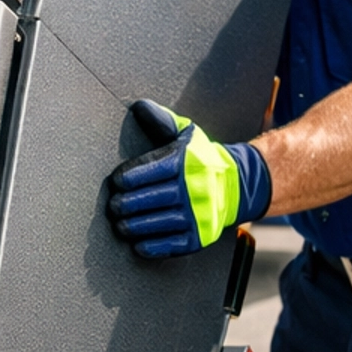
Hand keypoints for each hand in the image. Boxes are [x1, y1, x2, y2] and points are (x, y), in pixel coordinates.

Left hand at [107, 100, 270, 259]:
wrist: (238, 185)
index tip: (116, 182)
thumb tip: (139, 106)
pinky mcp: (201, 236)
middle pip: (149, 199)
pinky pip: (172, 245)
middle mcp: (193, 189)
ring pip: (157, 223)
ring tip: (121, 225)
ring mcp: (198, 214)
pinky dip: (152, 246)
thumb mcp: (187, 135)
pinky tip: (139, 243)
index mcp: (186, 163)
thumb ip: (162, 121)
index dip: (126, 178)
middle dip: (125, 204)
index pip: (149, 170)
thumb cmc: (204, 160)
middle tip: (114, 207)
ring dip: (133, 227)